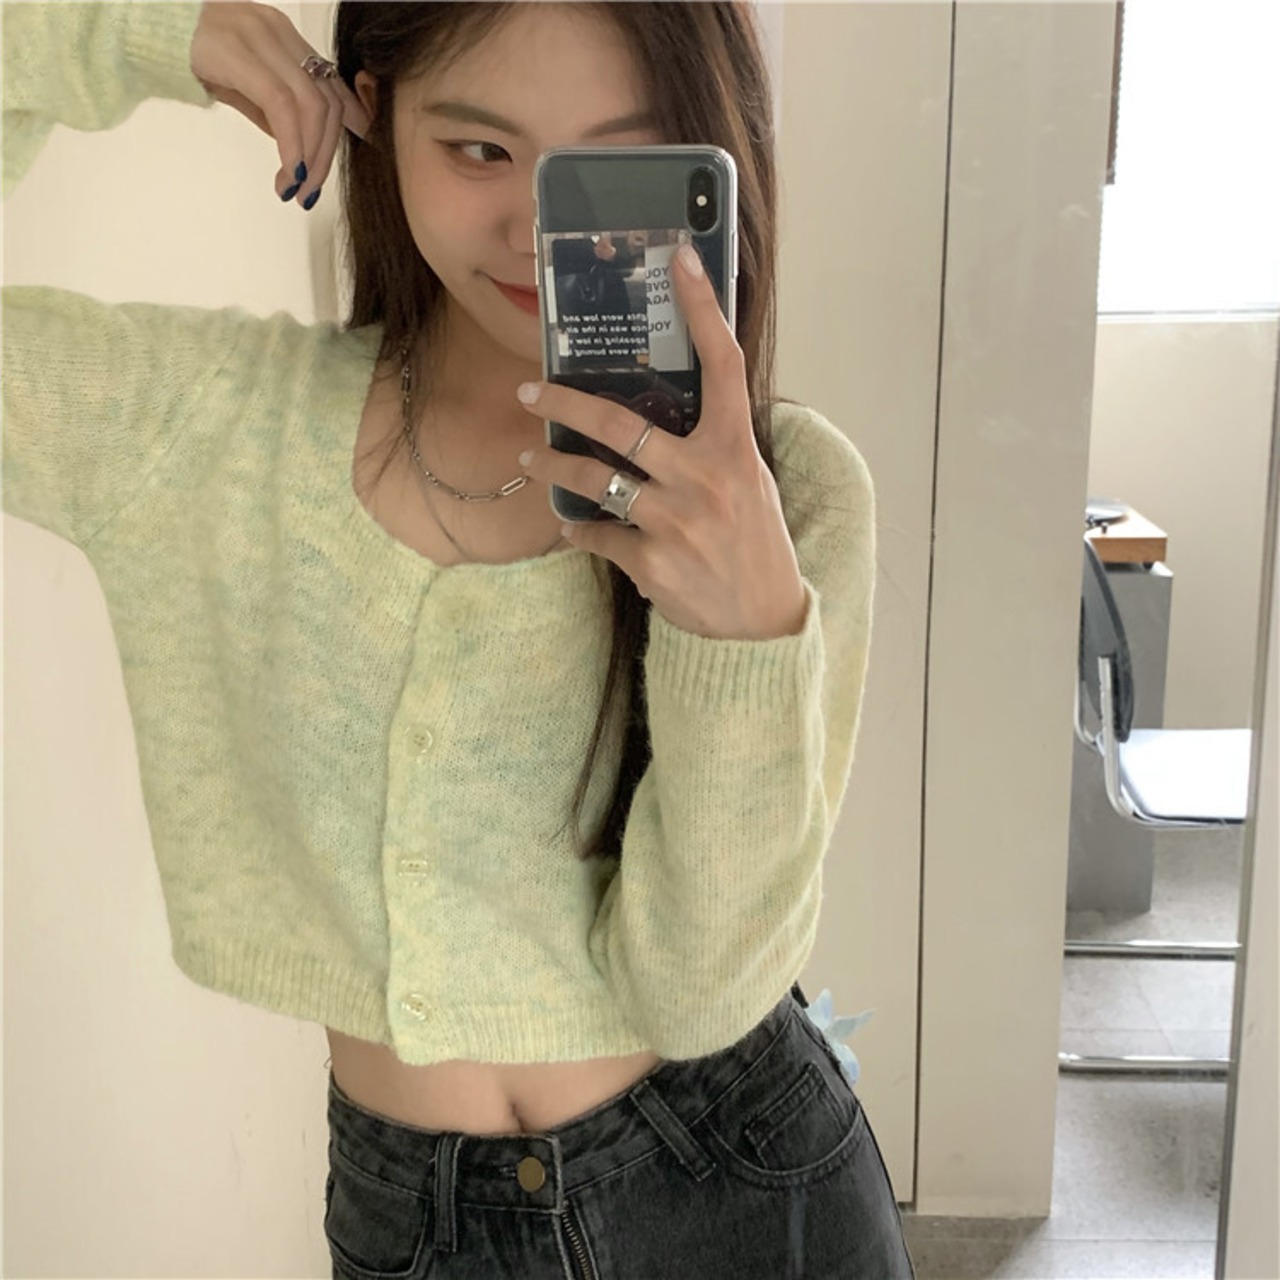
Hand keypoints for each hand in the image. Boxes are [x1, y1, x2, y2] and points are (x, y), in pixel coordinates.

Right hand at [190, 1, 370, 207]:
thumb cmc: (184, 55)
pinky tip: (287, 173)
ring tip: (295, 189)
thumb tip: (295, 144)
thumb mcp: (238, 83)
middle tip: (310, 190)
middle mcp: (278, 31)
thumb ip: (270, 108)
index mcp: (282, 35)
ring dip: (310, 157)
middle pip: (326, 99)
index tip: (360, 152)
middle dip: (326, 153)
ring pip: (310, 105)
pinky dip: (292, 145)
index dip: (352, 120)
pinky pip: (281, 106)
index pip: (330, 82)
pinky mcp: (238, 51)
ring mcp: (259, 36)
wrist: (134, 28)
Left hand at [516, 244, 808, 641]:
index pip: (723, 366)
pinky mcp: (651, 562)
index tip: (681, 260)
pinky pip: (597, 535)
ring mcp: (676, 522)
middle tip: (529, 387)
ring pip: (595, 479)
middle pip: (621, 425)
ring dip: (554, 465)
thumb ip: (713, 444)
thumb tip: (661, 409)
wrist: (761, 620)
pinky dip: (580, 530)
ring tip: (531, 457)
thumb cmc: (753, 542)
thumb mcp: (748, 482)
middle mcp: (706, 478)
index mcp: (736, 449)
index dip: (703, 310)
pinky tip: (574, 527)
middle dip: (565, 401)